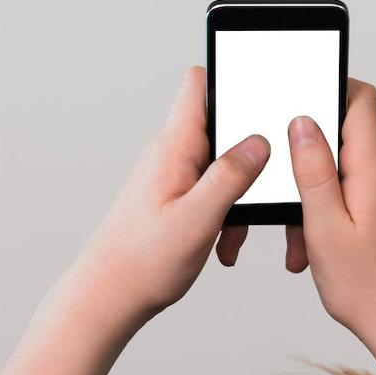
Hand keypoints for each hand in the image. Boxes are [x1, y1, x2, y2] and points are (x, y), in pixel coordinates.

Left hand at [73, 67, 268, 325]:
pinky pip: (212, 191)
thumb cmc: (142, 263)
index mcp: (173, 148)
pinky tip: (224, 242)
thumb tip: (259, 141)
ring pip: (222, 166)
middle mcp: (171, 154)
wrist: (108, 296)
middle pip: (222, 126)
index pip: (199, 84)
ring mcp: (172, 175)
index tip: (264, 94)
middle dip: (251, 154)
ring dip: (240, 194)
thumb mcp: (197, 219)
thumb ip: (230, 176)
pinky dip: (226, 213)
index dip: (232, 78)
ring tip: (237, 229)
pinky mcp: (175, 197)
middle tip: (266, 183)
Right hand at [283, 80, 375, 341]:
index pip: (360, 100)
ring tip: (307, 251)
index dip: (329, 88)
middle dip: (309, 174)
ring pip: (348, 178)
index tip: (298, 103)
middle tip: (291, 219)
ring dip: (320, 206)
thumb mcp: (326, 229)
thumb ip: (314, 171)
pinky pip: (361, 199)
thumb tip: (304, 122)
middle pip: (344, 144)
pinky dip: (337, 220)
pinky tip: (326, 255)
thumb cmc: (372, 289)